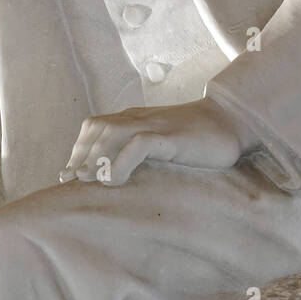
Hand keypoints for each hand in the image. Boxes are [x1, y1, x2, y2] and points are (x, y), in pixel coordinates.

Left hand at [61, 95, 250, 187]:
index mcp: (135, 119)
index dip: (78, 148)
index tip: (68, 175)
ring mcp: (155, 125)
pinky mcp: (170, 137)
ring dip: (95, 157)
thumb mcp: (162, 145)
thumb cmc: (198, 139)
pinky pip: (139, 144)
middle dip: (79, 154)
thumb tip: (116, 178)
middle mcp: (140, 118)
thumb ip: (141, 154)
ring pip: (112, 132)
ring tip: (86, 180)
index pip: (95, 126)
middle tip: (71, 181)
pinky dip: (121, 162)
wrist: (232, 122)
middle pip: (97, 128)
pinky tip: (115, 181)